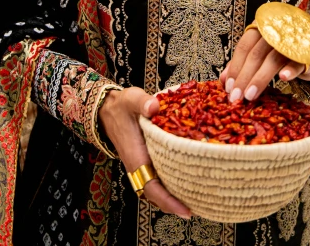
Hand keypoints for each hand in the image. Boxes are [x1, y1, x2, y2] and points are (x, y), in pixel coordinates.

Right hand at [98, 86, 190, 217]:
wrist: (107, 110)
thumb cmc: (122, 105)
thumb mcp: (131, 99)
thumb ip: (143, 102)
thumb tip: (154, 107)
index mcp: (136, 156)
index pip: (152, 187)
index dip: (168, 201)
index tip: (185, 211)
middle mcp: (138, 167)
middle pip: (157, 196)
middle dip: (176, 205)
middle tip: (201, 207)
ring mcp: (141, 166)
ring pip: (157, 190)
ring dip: (173, 197)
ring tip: (197, 199)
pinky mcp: (144, 162)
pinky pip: (157, 180)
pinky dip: (170, 186)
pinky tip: (185, 182)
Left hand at [219, 27, 309, 102]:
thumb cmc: (282, 53)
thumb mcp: (260, 56)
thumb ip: (242, 64)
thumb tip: (223, 79)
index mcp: (261, 29)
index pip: (244, 47)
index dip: (235, 67)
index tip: (228, 88)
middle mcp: (275, 32)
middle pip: (256, 54)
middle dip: (244, 77)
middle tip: (236, 97)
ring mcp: (292, 41)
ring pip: (272, 59)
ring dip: (260, 78)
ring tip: (250, 96)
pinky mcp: (307, 53)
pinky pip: (297, 61)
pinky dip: (290, 69)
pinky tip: (283, 78)